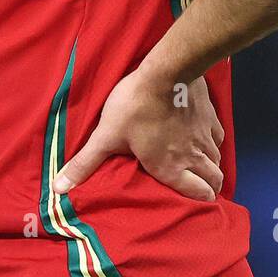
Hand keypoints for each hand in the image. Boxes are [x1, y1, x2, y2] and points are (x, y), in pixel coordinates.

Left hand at [51, 69, 224, 200]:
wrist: (166, 71)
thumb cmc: (135, 106)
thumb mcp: (106, 136)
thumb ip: (85, 164)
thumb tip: (58, 189)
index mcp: (170, 167)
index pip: (198, 194)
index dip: (200, 202)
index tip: (196, 205)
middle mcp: (193, 156)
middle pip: (214, 180)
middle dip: (211, 188)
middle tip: (203, 190)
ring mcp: (204, 136)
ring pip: (218, 160)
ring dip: (213, 168)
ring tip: (204, 170)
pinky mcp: (210, 116)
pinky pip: (219, 137)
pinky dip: (214, 143)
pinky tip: (205, 139)